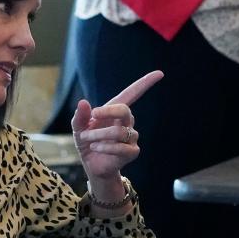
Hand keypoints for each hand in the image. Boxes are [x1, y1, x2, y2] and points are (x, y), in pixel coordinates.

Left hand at [71, 70, 162, 191]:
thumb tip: (84, 102)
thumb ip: (80, 116)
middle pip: (125, 110)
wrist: (92, 164)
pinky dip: (105, 147)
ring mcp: (131, 137)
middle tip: (92, 116)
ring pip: (118, 132)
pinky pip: (121, 147)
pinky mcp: (132, 151)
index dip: (145, 83)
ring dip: (99, 135)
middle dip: (107, 112)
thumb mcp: (78, 127)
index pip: (133, 94)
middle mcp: (127, 122)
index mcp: (115, 111)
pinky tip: (96, 148)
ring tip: (88, 139)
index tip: (160, 73)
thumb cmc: (87, 142)